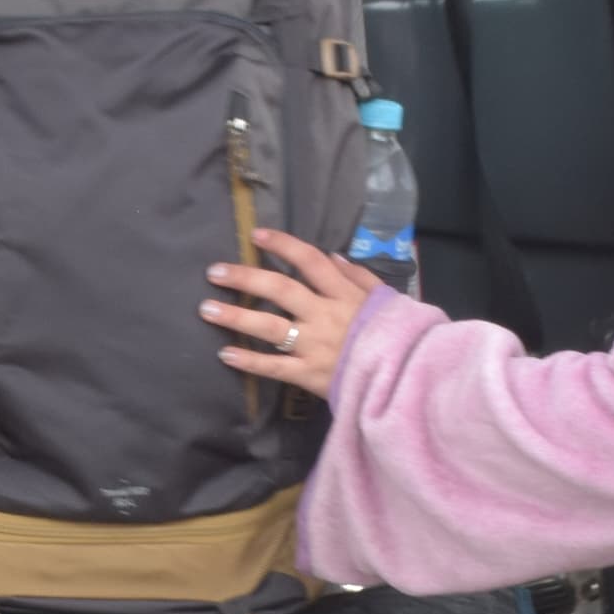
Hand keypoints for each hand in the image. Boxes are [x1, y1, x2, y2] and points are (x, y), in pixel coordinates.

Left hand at [203, 229, 382, 401]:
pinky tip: (225, 354)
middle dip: (246, 278)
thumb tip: (333, 256)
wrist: (405, 378)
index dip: (282, 245)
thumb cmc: (395, 337)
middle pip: (280, 289)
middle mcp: (325, 315)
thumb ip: (360, 277)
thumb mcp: (386, 299)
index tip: (256, 236)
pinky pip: (274, 367)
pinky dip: (249, 361)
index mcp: (343, 294)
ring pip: (270, 327)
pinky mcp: (309, 374)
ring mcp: (315, 345)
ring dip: (237, 317)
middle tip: (215, 272)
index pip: (310, 261)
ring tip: (207, 310)